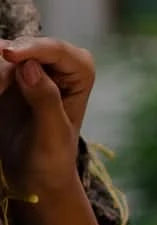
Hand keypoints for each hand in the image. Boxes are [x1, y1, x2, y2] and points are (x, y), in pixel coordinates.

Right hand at [0, 37, 94, 200]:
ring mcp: (30, 67)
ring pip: (2, 55)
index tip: (7, 55)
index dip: (30, 49)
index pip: (54, 50)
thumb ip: (46, 100)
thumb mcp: (52, 134)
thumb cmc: (52, 158)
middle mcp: (56, 63)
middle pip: (22, 48)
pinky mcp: (7, 77)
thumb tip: (30, 67)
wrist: (34, 176)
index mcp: (80, 71)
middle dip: (3, 66)